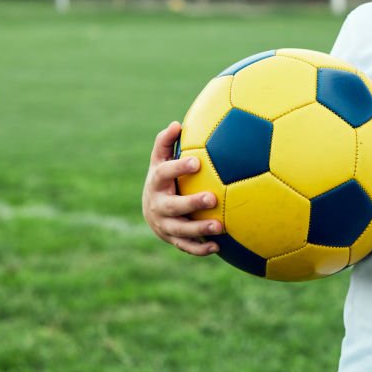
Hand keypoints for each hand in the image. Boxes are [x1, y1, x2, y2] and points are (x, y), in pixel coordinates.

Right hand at [141, 121, 222, 255]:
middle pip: (173, 206)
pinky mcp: (172, 239)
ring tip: (220, 227)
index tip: (198, 162)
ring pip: (180, 230)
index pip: (165, 173)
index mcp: (157, 182)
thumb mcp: (161, 160)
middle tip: (212, 199)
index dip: (179, 168)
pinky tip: (218, 246)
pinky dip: (200, 248)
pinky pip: (186, 246)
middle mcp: (158, 204)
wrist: (151, 210)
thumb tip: (177, 123)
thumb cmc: (164, 178)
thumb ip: (166, 142)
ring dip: (199, 229)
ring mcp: (164, 224)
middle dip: (191, 203)